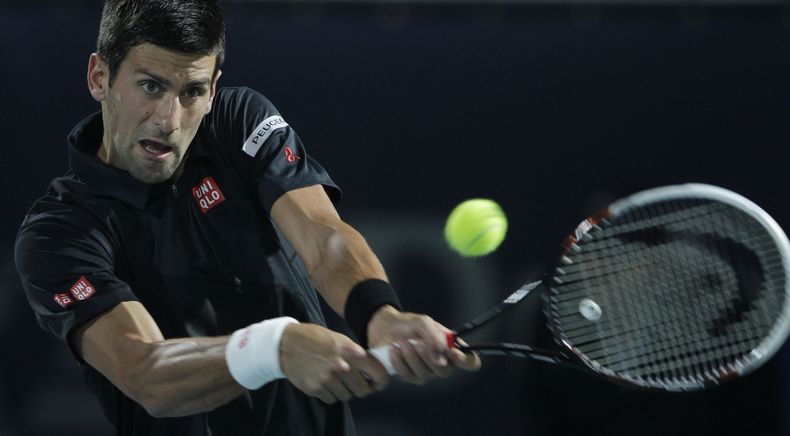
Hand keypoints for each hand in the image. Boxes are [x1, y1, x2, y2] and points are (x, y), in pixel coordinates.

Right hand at [279, 323, 388, 403]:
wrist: (287, 344)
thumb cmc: (315, 338)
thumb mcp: (340, 339)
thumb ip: (356, 354)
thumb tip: (371, 371)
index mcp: (352, 352)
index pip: (378, 373)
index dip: (381, 381)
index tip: (378, 383)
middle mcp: (342, 367)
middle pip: (364, 390)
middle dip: (362, 388)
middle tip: (356, 383)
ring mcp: (328, 379)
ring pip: (348, 396)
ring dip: (345, 391)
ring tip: (336, 380)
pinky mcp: (316, 388)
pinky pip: (332, 399)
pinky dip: (331, 394)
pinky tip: (325, 383)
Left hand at [366, 305, 480, 384]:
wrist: (385, 327)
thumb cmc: (409, 323)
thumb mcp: (423, 323)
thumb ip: (434, 337)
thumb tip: (441, 358)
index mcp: (451, 348)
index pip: (470, 361)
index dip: (467, 361)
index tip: (454, 353)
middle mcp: (442, 363)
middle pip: (445, 371)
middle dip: (429, 357)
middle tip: (418, 343)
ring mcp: (426, 373)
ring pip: (425, 375)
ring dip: (411, 357)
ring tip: (401, 342)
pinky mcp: (409, 377)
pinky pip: (408, 376)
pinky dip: (400, 362)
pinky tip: (394, 350)